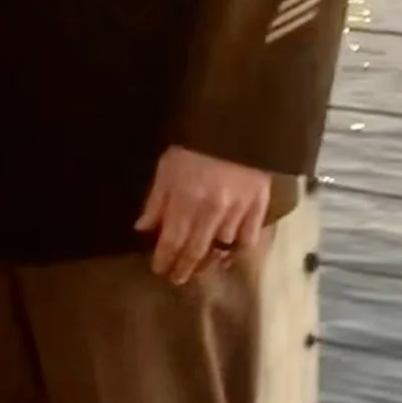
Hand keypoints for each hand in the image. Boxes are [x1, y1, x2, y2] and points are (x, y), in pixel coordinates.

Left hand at [137, 145, 272, 285]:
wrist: (240, 123)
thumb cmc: (196, 142)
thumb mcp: (167, 165)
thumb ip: (156, 200)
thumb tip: (143, 228)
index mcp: (185, 201)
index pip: (172, 242)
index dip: (164, 260)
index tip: (158, 269)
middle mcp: (211, 213)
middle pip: (196, 251)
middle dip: (183, 268)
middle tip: (176, 279)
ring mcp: (237, 212)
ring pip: (221, 249)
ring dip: (208, 263)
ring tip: (200, 270)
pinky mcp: (259, 207)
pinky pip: (248, 239)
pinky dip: (237, 252)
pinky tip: (229, 257)